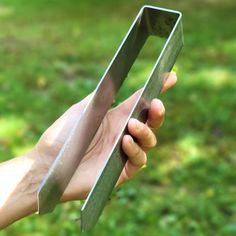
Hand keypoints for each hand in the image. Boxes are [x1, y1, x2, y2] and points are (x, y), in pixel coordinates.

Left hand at [34, 72, 176, 200]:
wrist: (49, 163)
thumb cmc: (63, 135)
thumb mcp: (82, 110)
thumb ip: (101, 98)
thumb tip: (115, 82)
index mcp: (115, 118)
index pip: (140, 103)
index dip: (157, 89)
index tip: (171, 77)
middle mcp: (123, 134)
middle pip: (150, 123)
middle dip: (157, 113)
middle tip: (156, 105)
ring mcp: (123, 152)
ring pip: (149, 141)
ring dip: (145, 132)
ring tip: (131, 126)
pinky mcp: (121, 171)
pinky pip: (139, 161)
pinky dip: (136, 150)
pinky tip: (125, 142)